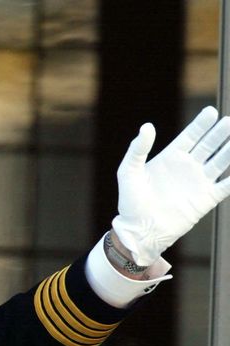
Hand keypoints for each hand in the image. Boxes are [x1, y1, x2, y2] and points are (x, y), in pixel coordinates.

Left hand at [112, 106, 229, 266]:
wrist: (140, 230)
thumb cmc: (130, 202)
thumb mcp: (129, 172)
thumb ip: (137, 149)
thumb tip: (147, 126)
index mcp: (171, 157)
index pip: (191, 135)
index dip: (201, 124)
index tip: (211, 112)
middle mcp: (188, 167)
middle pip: (210, 144)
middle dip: (220, 132)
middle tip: (229, 121)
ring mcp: (199, 182)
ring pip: (221, 160)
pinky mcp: (207, 199)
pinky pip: (227, 185)